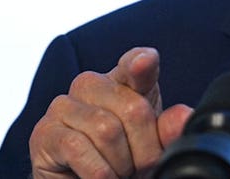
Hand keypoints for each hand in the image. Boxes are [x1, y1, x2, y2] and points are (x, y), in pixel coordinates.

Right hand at [29, 47, 193, 178]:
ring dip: (119, 165)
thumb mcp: (151, 147)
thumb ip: (166, 130)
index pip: (136, 62)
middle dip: (144, 150)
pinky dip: (98, 172)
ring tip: (116, 173)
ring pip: (107, 130)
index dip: (142, 63)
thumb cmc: (121, 164)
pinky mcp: (45, 132)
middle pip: (133, 108)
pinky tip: (99, 178)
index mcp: (123, 82)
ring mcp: (64, 106)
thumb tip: (185, 116)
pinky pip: (77, 147)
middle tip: (135, 167)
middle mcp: (91, 85)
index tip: (145, 63)